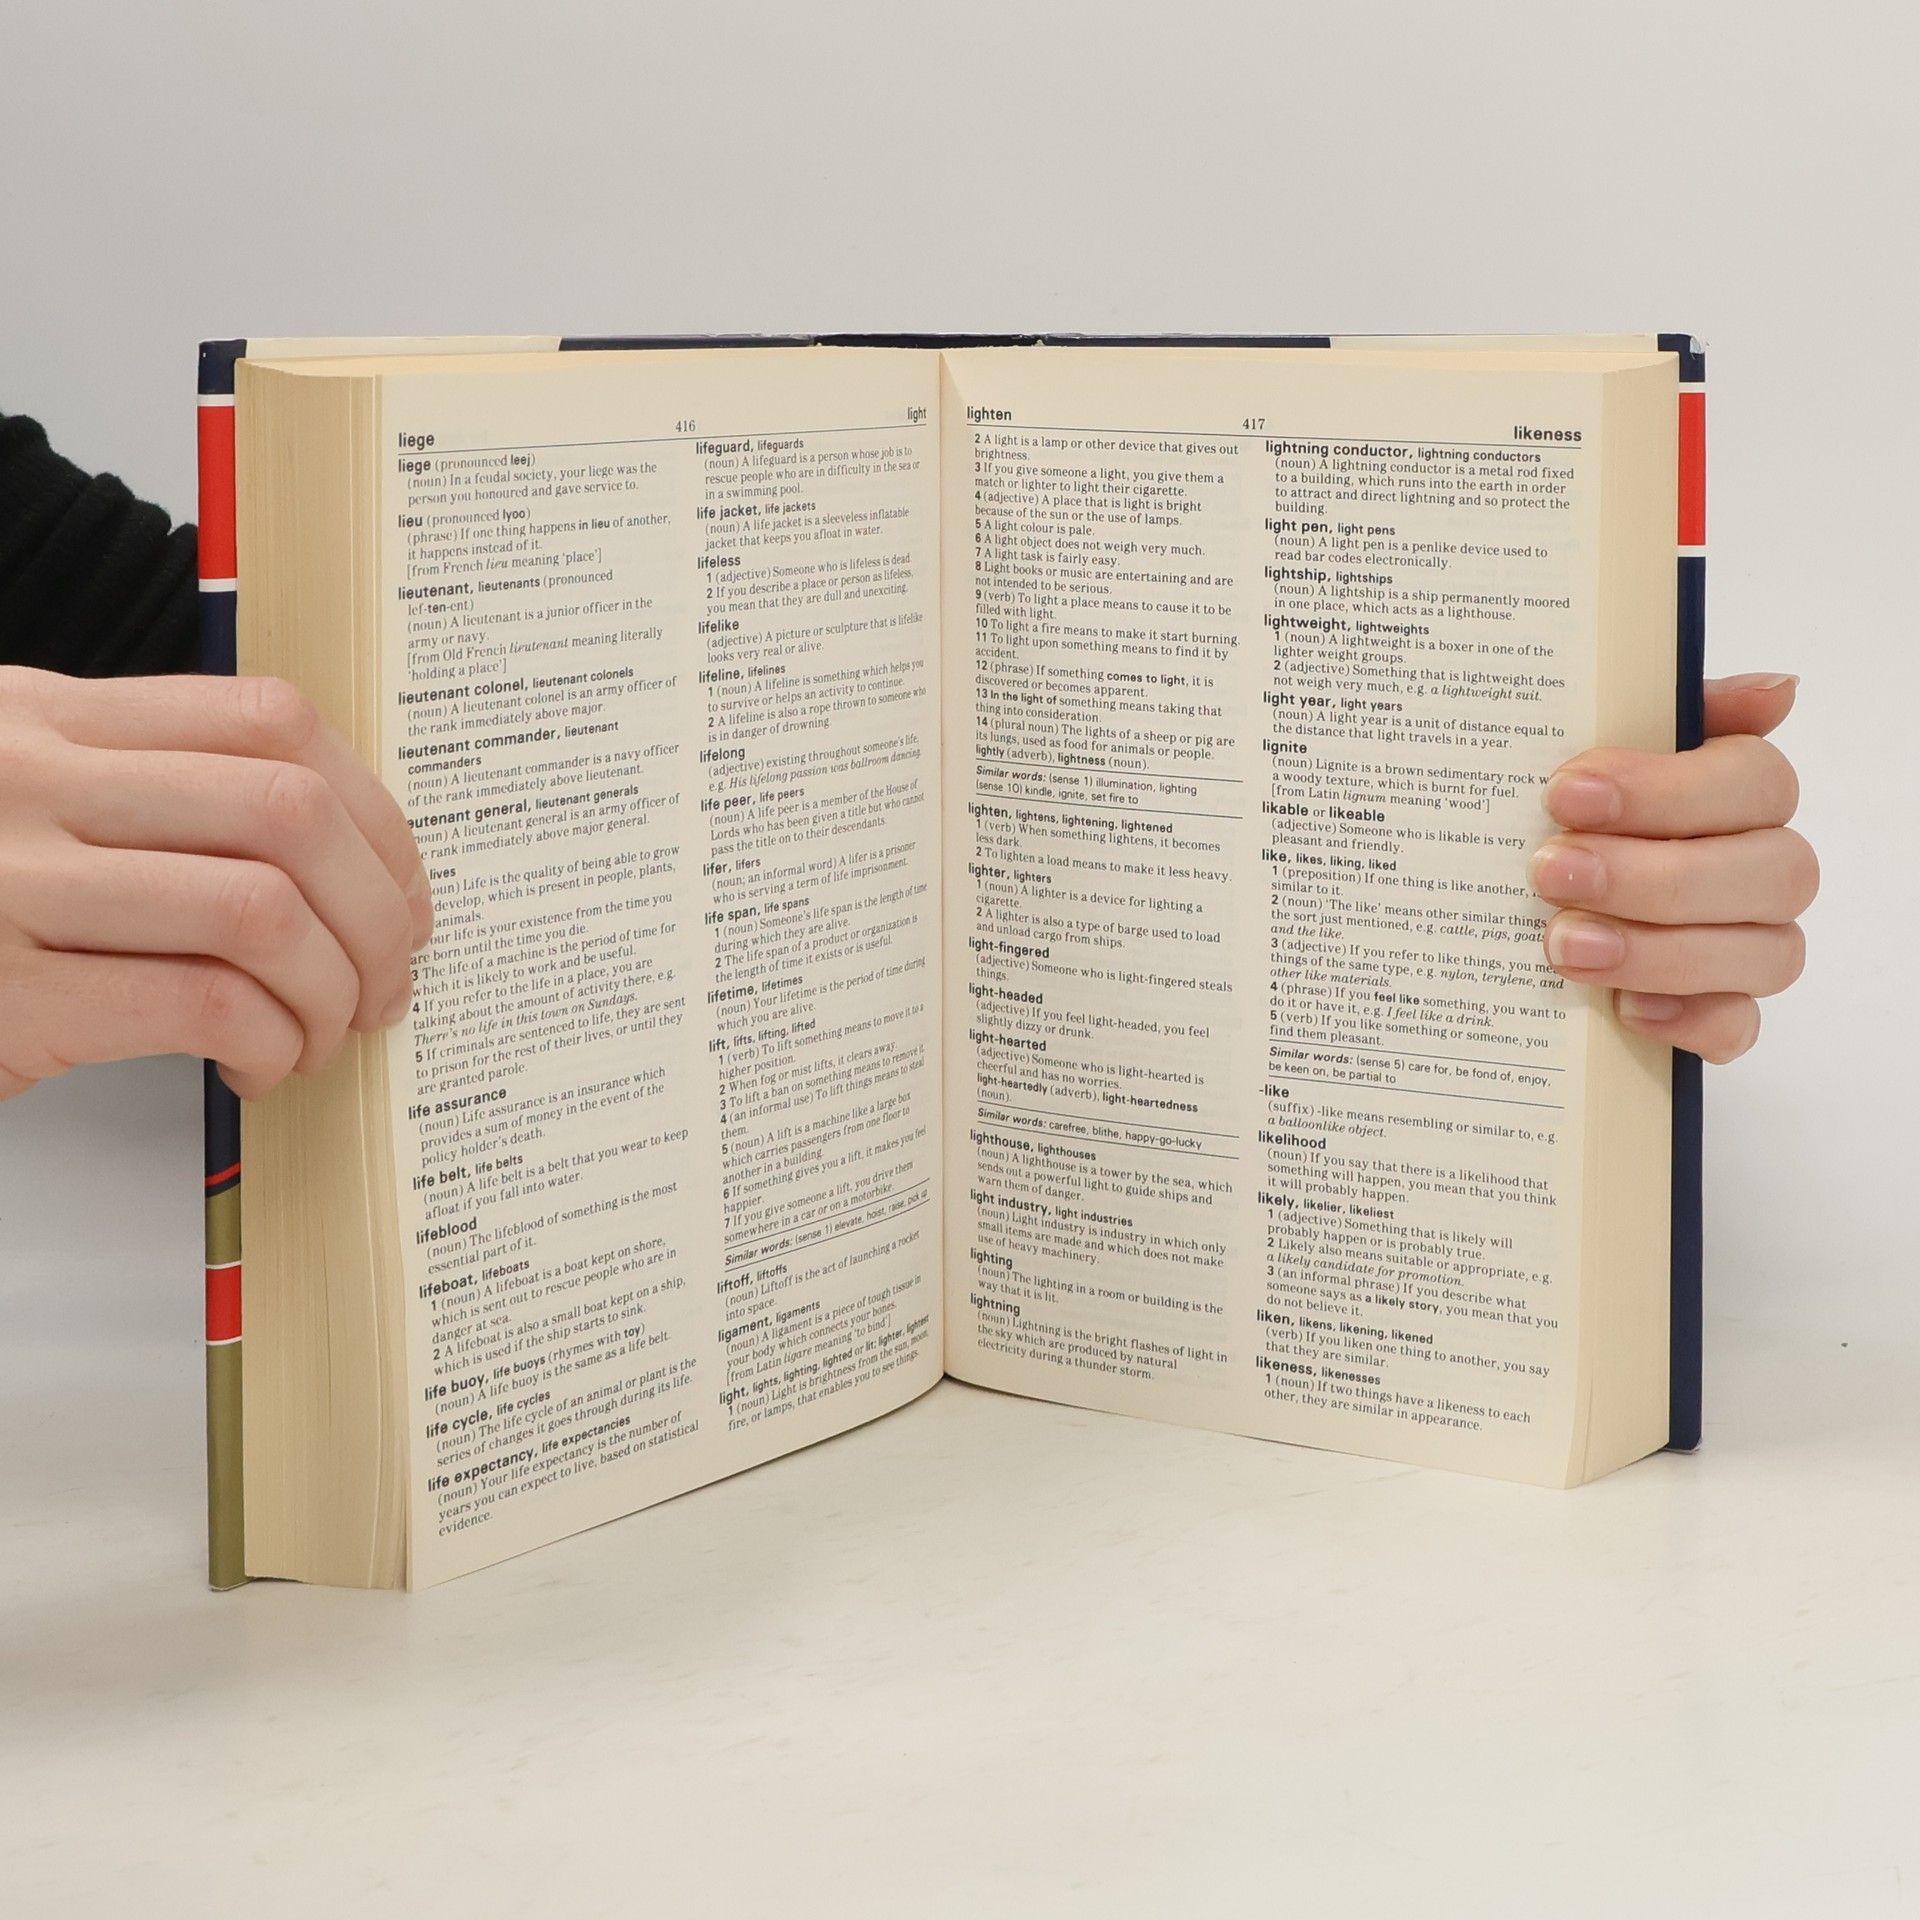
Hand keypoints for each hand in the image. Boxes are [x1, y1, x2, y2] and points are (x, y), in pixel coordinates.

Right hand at [0, 667, 430, 1101]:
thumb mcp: (22, 794)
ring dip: (332, 988)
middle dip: (377, 911)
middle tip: (388, 975)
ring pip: (259, 912)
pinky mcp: (10, 997)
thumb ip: (145, 788)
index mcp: (48, 715)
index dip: (373, 810)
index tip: (400, 884)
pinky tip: (261, 1064)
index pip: (268, 721)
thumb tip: (333, 847)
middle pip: (287, 816)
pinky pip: (201, 1004)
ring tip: (327, 1030)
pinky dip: (268, 1042)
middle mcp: (32, 781)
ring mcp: (13, 885)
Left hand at [1530, 673, 1815, 1063]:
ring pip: (1766, 954)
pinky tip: (1623, 1008)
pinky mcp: (1717, 1011)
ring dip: (1660, 950)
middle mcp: (1761, 867)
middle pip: (1769, 872)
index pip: (1755, 781)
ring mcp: (1748, 944)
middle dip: (1654, 876)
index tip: (1566, 793)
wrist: (1504, 897)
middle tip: (1551, 873)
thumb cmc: (1564, 814)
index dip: (1666, 791)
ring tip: (1563, 944)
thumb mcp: (1588, 744)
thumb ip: (1659, 708)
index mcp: (1738, 792)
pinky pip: (1738, 1027)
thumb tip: (1775, 691)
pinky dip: (1687, 1020)